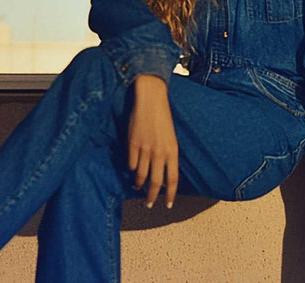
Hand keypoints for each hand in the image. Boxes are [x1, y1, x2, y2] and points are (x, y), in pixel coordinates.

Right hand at [127, 74, 178, 208]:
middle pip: (155, 182)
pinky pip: (131, 163)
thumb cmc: (163, 119)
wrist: (151, 100)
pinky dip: (131, 169)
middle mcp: (159, 153)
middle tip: (148, 205)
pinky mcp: (132, 144)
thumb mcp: (170, 139)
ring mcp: (145, 149)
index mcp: (172, 151)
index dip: (170, 194)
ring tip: (137, 188)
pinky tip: (131, 171)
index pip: (173, 179)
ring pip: (140, 175)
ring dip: (139, 184)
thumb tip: (163, 174)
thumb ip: (167, 156)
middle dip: (152, 197)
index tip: (168, 205)